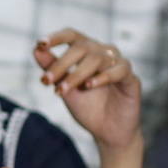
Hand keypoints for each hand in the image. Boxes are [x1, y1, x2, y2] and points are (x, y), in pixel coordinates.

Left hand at [34, 30, 141, 149]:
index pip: (72, 35)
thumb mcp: (64, 87)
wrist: (107, 132)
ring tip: (63, 89)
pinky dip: (102, 77)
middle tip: (46, 80)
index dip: (56, 37)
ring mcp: (119, 63)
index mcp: (87, 51)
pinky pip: (119, 70)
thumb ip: (51, 68)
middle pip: (82, 47)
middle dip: (61, 64)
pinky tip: (89, 85)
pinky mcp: (131, 78)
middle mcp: (103, 53)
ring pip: (97, 58)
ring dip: (77, 74)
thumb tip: (36, 49)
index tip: (40, 43)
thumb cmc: (87, 106)